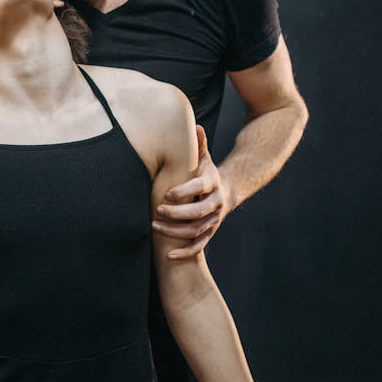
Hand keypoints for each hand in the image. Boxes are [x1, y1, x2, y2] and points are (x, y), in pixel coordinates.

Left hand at [153, 126, 231, 257]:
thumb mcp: (204, 159)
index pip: (200, 188)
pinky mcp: (209, 233)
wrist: (227, 193)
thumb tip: (195, 126)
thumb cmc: (207, 174)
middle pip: (198, 212)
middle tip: (157, 210)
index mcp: (212, 183)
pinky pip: (199, 246)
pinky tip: (169, 256)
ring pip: (196, 231)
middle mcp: (215, 203)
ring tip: (154, 227)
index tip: (166, 194)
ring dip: (175, 232)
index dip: (184, 192)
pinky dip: (185, 253)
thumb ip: (199, 145)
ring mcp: (213, 220)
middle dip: (177, 213)